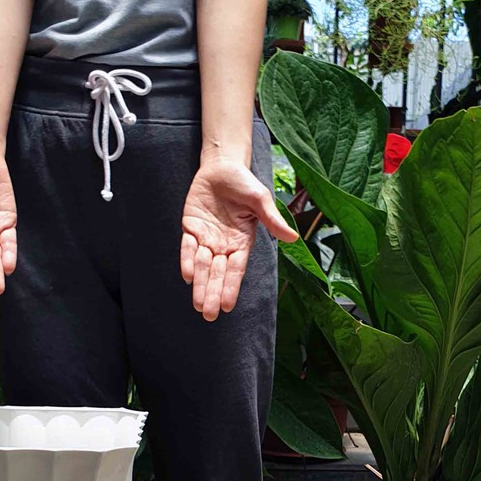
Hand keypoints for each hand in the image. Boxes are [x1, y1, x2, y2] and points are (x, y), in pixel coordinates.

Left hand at [181, 156, 297, 320]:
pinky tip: (187, 276)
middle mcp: (224, 245)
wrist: (222, 166)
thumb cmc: (244, 183)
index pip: (236, 270)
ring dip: (200, 285)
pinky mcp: (191, 228)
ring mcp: (206, 238)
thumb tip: (293, 238)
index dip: (231, 287)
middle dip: (213, 293)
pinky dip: (187, 260)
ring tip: (198, 305)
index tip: (227, 306)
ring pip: (202, 266)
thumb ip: (273, 220)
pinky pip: (188, 248)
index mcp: (242, 243)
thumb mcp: (260, 200)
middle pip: (217, 274)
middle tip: (208, 314)